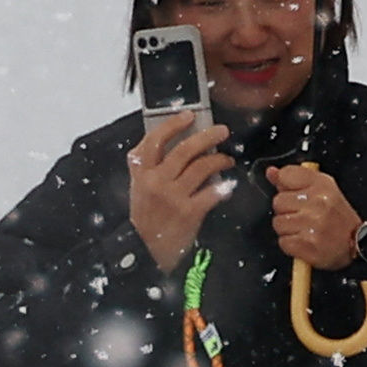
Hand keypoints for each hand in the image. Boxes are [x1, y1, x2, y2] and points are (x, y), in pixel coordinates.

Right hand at [127, 109, 232, 274]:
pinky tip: (227, 185)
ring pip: (202, 167)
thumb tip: (176, 139)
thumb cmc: (146, 216)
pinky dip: (223, 187)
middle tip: (221, 131)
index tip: (189, 116)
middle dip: (207, 136)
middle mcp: (156, 182)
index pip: (154, 140)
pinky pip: (212, 192)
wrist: (146, 250)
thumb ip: (150, 165)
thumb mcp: (139, 187)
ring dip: (219, 160)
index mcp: (141, 173)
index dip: (173, 124)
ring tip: (226, 160)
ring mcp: (173, 197)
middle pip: (184, 149)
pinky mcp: (189, 212)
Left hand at [268, 163, 365, 271]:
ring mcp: (312, 225)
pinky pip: (283, 242)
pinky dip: (290, 244)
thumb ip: (294, 179)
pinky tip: (303, 241)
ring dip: (287, 229)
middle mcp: (317, 203)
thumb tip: (271, 172)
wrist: (355, 243)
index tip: (295, 193)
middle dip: (286, 210)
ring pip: (278, 223)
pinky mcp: (308, 244)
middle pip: (278, 201)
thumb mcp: (322, 190)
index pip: (286, 175)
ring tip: (304, 229)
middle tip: (302, 215)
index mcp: (322, 185)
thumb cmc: (337, 217)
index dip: (285, 186)